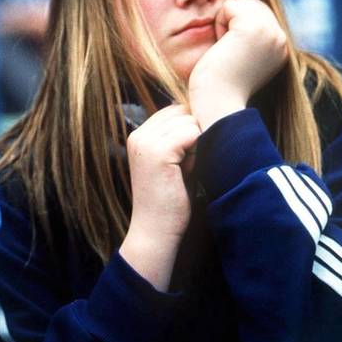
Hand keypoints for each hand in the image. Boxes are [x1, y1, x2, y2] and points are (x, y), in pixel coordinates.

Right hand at [119, 104, 200, 291]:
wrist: (155, 230)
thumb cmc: (169, 201)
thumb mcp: (171, 163)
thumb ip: (178, 140)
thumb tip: (203, 116)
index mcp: (138, 136)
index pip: (174, 111)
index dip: (189, 129)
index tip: (186, 158)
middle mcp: (138, 135)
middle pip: (183, 112)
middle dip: (194, 133)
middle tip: (188, 165)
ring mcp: (145, 142)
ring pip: (189, 120)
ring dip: (198, 142)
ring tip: (188, 169)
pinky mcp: (158, 151)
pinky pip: (192, 133)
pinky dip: (198, 150)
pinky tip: (190, 170)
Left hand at [187, 0, 287, 129]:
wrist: (218, 105)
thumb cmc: (219, 86)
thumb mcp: (241, 57)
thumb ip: (249, 36)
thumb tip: (242, 4)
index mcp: (281, 47)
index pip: (259, 13)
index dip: (237, 28)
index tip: (234, 55)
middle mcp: (281, 38)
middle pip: (251, 4)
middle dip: (232, 22)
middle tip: (227, 52)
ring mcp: (270, 31)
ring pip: (241, 3)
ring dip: (225, 22)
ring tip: (225, 49)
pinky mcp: (253, 28)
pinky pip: (230, 6)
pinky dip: (219, 22)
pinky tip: (221, 45)